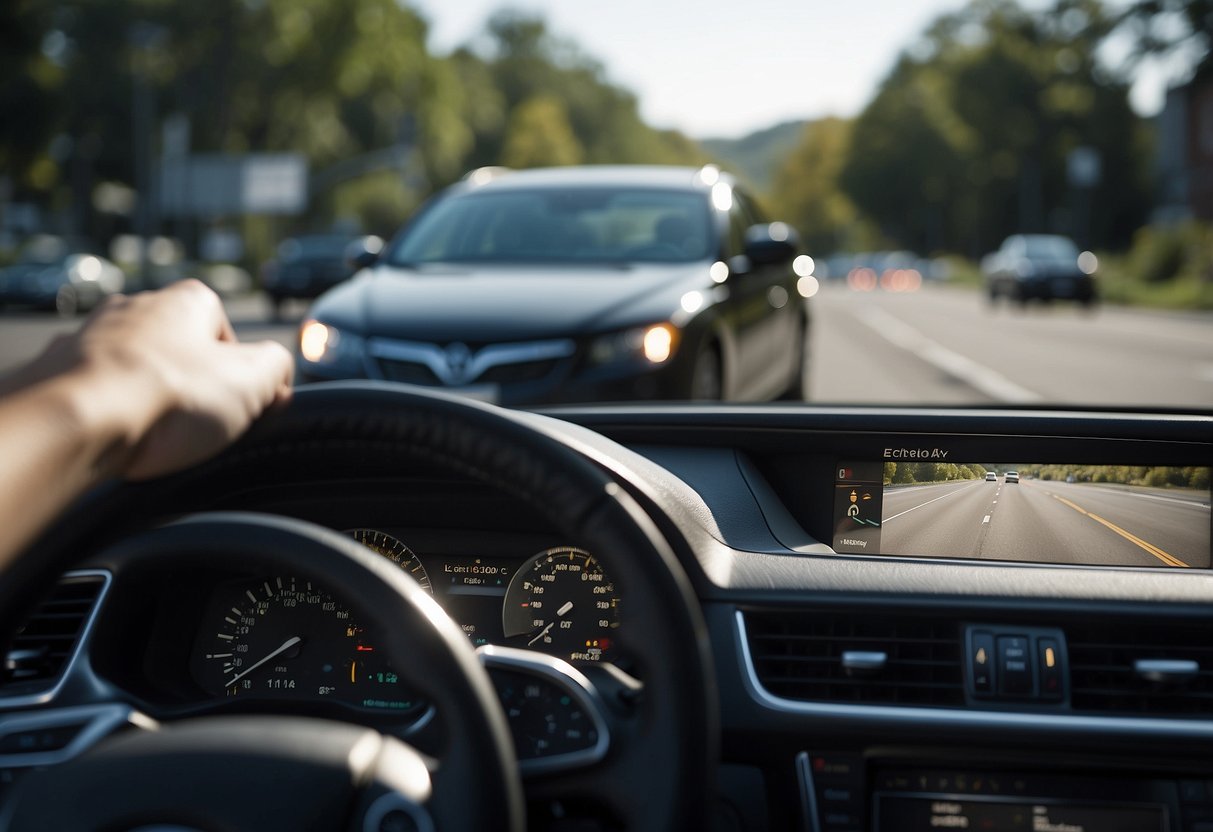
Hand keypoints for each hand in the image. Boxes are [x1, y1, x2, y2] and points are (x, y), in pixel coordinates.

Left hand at [11, 280, 292, 479]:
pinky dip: (106, 411)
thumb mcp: (256, 380)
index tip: (240, 407)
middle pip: (178, 349)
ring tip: (155, 435)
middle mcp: (135, 306)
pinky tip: (115, 437)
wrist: (78, 423)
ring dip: (146, 396)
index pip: (228, 333)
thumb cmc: (172, 397)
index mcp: (188, 301)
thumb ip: (278, 367)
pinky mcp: (55, 370)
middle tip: (199, 425)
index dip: (240, 374)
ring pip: (133, 367)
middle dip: (190, 383)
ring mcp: (90, 335)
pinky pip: (93, 391)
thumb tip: (277, 375)